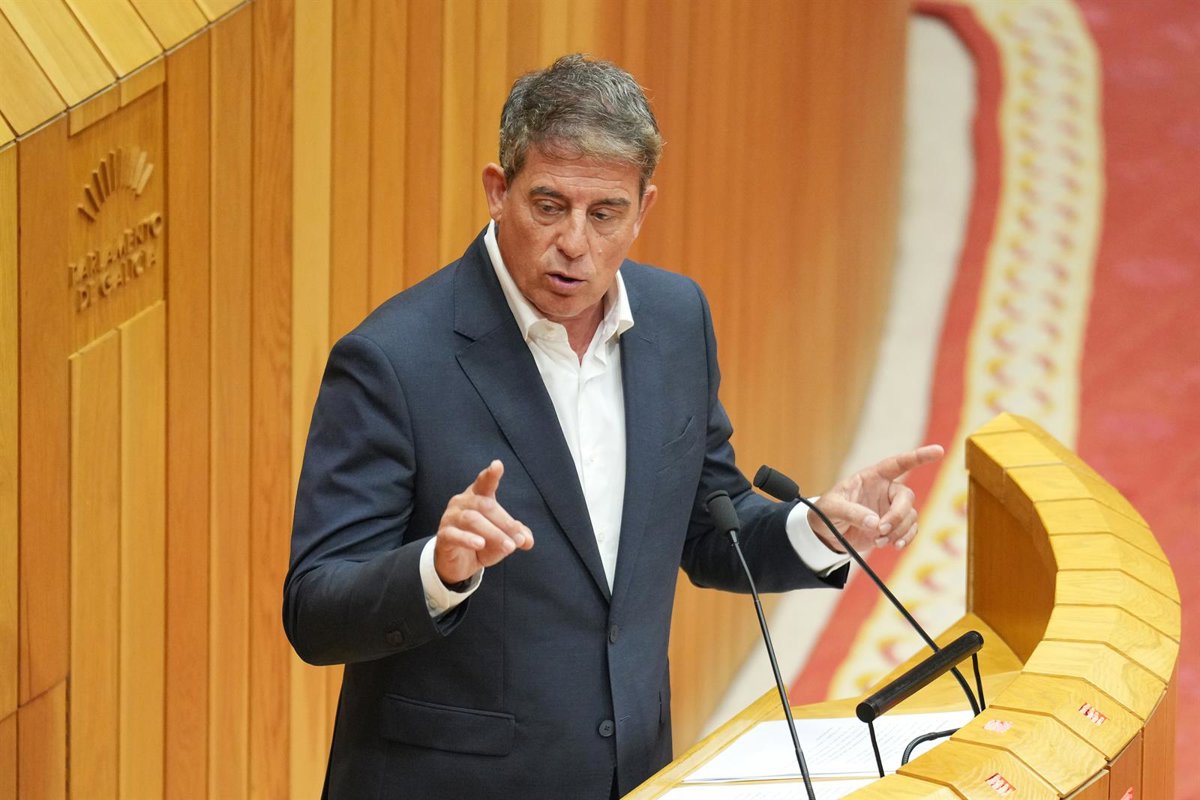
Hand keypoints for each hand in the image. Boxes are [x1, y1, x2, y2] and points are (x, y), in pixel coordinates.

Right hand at [434, 460, 533, 585]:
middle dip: (505, 522)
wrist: (458, 565)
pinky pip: (455, 534)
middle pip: (485, 505)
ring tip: (509, 547)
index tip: (497, 465)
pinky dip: (468, 539)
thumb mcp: (503, 539)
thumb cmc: (482, 544)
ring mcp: (450, 517)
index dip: (490, 475)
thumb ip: (517, 536)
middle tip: (519, 539)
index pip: (484, 482)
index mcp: (477, 496)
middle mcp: (462, 502)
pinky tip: (480, 544)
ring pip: (472, 519)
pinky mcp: (443, 535)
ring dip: (494, 533)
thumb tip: (527, 540)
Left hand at [808, 444, 943, 552]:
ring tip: (878, 540)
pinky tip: (892, 545)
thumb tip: (875, 522)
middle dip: (897, 515)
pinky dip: (904, 539)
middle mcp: (885, 491)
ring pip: (910, 516)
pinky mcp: (893, 526)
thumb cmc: (825, 513)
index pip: (897, 464)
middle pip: (906, 497)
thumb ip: (851, 513)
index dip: (918, 456)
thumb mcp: (831, 509)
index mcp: (871, 477)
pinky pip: (910, 530)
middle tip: (881, 529)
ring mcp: (890, 509)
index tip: (938, 451)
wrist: (826, 535)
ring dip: (898, 530)